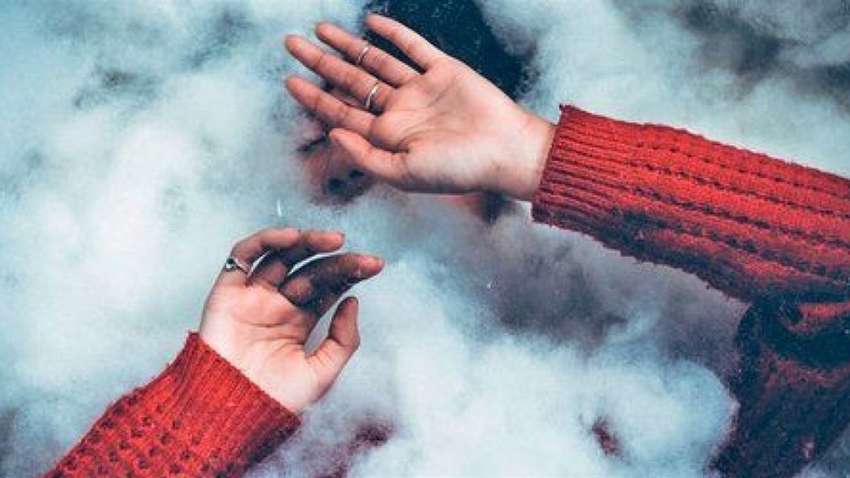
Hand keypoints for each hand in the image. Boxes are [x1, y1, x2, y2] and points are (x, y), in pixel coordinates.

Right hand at [199, 228, 383, 412]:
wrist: (229, 416)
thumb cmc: (273, 402)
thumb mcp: (321, 374)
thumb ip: (343, 340)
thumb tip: (353, 301)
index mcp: (299, 322)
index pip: (328, 288)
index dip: (350, 273)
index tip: (375, 265)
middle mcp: (277, 305)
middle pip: (310, 270)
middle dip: (337, 260)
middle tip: (361, 257)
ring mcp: (253, 296)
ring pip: (281, 257)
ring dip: (307, 242)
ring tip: (333, 240)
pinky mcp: (228, 292)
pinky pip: (243, 256)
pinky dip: (265, 240)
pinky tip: (291, 238)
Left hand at [284, 14, 555, 201]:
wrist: (506, 151)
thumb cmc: (459, 170)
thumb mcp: (404, 174)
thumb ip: (366, 156)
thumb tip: (332, 133)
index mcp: (388, 136)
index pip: (341, 112)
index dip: (313, 98)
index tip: (288, 81)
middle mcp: (400, 110)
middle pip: (349, 82)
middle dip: (319, 63)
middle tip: (290, 44)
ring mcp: (421, 89)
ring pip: (374, 61)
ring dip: (347, 45)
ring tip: (319, 30)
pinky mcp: (444, 70)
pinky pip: (412, 47)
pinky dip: (392, 33)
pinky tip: (370, 23)